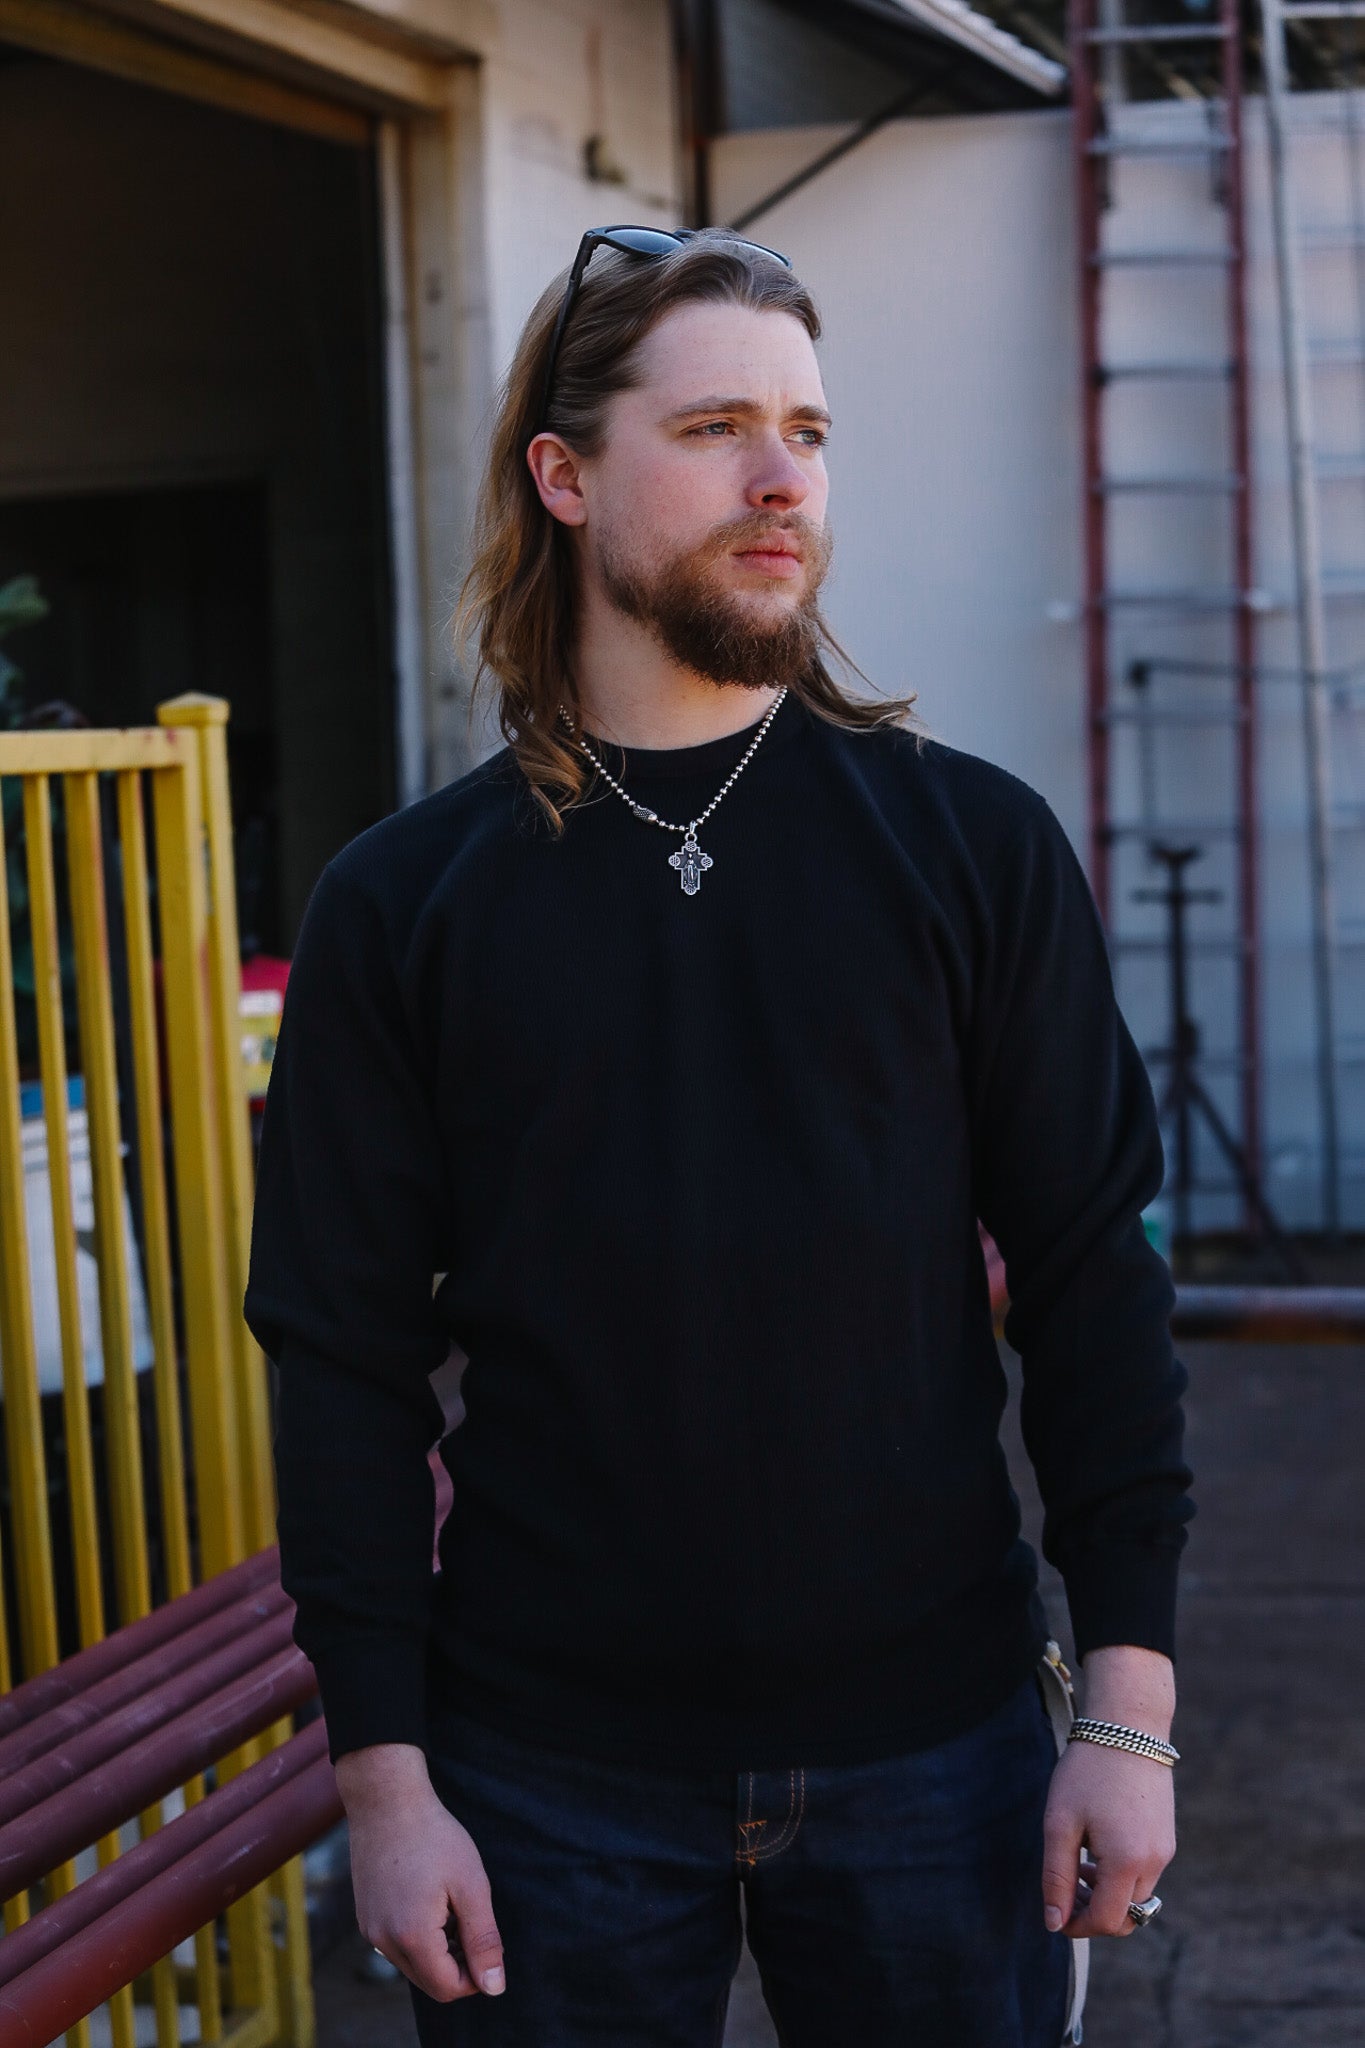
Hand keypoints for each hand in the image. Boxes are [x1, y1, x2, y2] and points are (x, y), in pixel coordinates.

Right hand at [336, 1743, 506, 2002]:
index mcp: (411, 1937)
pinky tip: (429, 1897)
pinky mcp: (365, 1916)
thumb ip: (483, 1940)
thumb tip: (494, 1987)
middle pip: (428, 1981)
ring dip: (437, 1949)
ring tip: (450, 1903)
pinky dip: (418, 1935)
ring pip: (412, 1964)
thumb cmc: (434, 1836)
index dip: (475, 1976)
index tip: (488, 1940)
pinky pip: (396, 1944)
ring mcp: (369, 1929)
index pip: (447, 1988)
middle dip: (456, 1963)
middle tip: (470, 1917)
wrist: (386, 1800)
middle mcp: (383, 1942)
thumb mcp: (471, 1885)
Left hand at [1041, 1737, 1175, 1939]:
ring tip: (1076, 1861)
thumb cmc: (1087, 1771)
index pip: (1107, 1922)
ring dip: (1105, 1893)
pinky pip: (1143, 1872)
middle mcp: (1154, 1862)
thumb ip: (1056, 1876)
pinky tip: (1095, 1846)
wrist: (1128, 1727)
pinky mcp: (1166, 1837)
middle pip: (1125, 1915)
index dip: (1078, 1927)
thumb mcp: (1060, 1822)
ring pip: (1135, 1895)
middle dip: (1092, 1912)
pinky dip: (1119, 1874)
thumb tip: (1054, 1923)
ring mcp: (1165, 1850)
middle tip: (1063, 1885)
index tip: (1055, 1916)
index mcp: (1127, 1862)